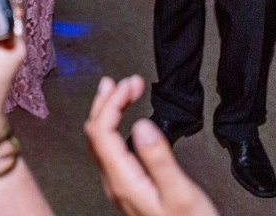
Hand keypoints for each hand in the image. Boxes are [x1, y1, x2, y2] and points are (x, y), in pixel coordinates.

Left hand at [85, 75, 218, 215]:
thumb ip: (159, 159)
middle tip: (126, 81)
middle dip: (107, 101)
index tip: (129, 85)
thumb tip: (141, 125)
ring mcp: (119, 185)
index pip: (100, 131)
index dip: (110, 103)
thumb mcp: (180, 193)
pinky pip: (110, 149)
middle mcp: (115, 183)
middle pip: (95, 133)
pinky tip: (125, 120)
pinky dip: (114, 126)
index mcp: (122, 181)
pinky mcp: (128, 186)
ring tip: (120, 91)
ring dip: (108, 111)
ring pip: (100, 140)